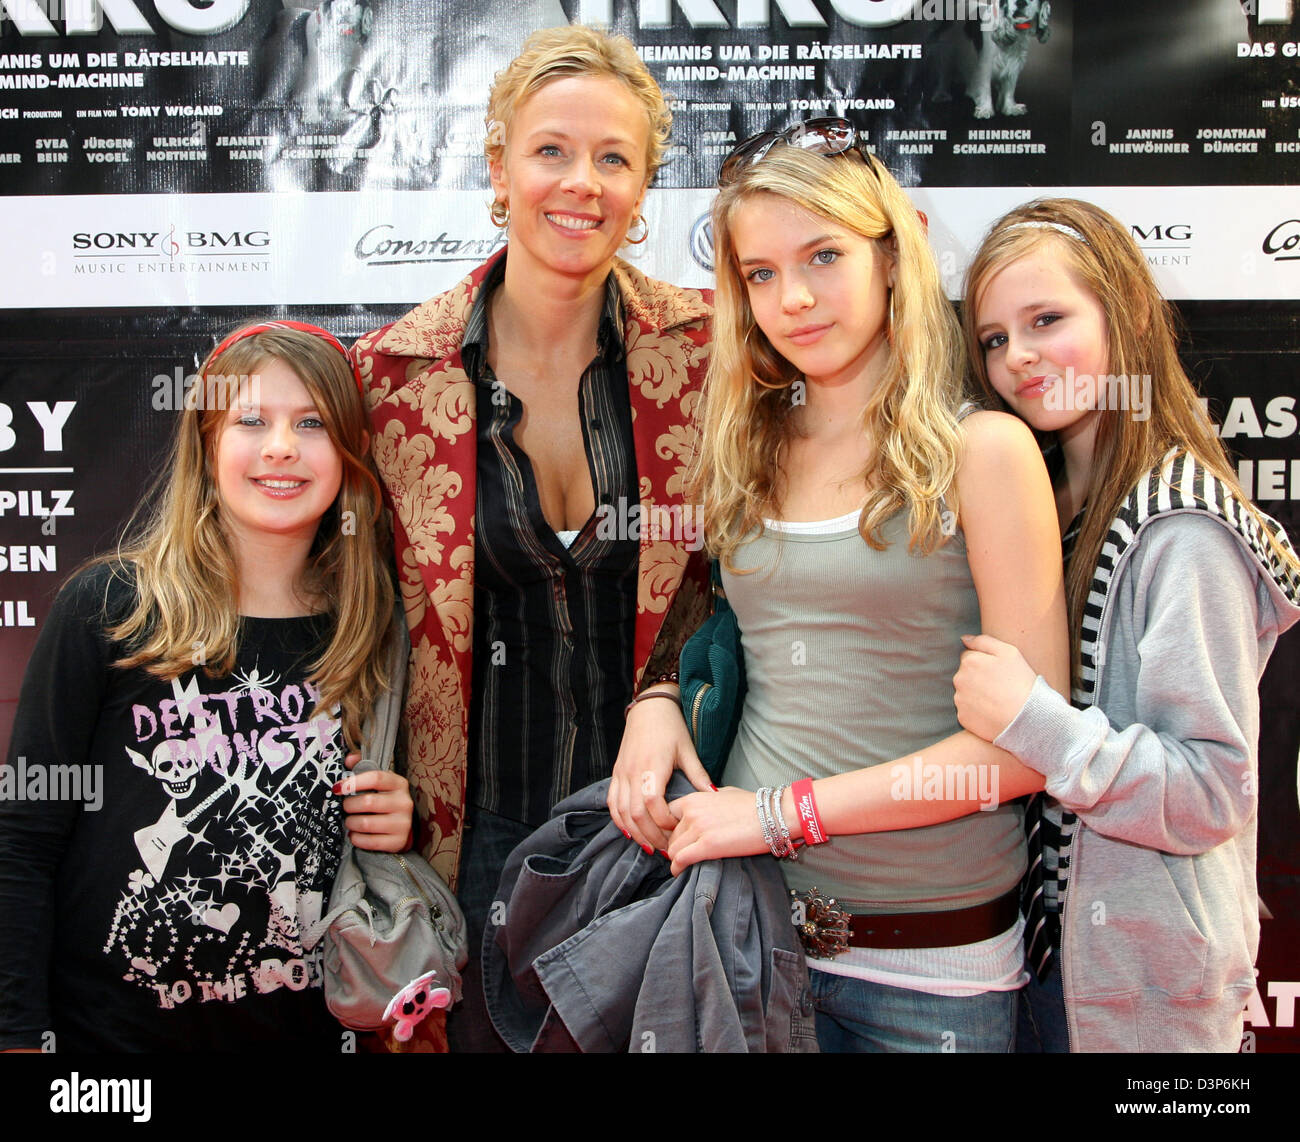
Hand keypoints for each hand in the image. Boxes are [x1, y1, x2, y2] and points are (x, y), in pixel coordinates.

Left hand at [335, 751, 415, 851]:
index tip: (338, 787)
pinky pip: (369, 842)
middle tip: (346, 807)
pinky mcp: (398, 842)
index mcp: (399, 784)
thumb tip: (349, 759)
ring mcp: (403, 823)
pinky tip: (356, 834)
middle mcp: (404, 802)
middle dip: (349, 806)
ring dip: (351, 823)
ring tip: (350, 821)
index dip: (354, 782)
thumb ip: (362, 767)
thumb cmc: (384, 800)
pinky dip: (357, 838)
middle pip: (368, 802)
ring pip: (366, 823)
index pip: (376, 778)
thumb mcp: (378, 783)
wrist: (402, 827)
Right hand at [607, 687, 714, 853]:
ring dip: (635, 833)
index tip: (679, 829)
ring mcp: (621, 773)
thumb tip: (714, 796)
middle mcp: (632, 772)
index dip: (665, 822)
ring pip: (621, 812)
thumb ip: (698, 776)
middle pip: (635, 814)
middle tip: (666, 850)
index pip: (653, 804)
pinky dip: (619, 820)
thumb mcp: (687, 750)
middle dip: (651, 836)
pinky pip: (612, 803)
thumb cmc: (671, 727)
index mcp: (652, 766)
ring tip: (650, 847)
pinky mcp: (616, 773)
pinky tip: (631, 832)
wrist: (649, 708)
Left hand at [665, 787, 766, 875]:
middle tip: (682, 854)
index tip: (678, 837)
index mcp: (695, 798)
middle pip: (669, 835)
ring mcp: (698, 829)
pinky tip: (680, 872)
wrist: (773, 815)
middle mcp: (692, 812)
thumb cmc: (754, 805)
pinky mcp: (707, 846)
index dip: (671, 828)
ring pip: (672, 849)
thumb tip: (703, 805)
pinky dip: (677, 868)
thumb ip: (708, 799)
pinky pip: (681, 860)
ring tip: (683, 865)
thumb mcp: (725, 793)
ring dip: (676, 858)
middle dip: (675, 845)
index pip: (667, 815)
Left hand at [953, 634, 1037, 743]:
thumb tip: (964, 638)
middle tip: (999, 686)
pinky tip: (992, 711)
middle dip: (977, 677)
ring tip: (997, 700)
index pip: (968, 656)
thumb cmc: (1021, 682)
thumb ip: (984, 641)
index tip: (998, 672)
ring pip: (965, 692)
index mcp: (969, 661)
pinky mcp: (963, 717)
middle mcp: (959, 679)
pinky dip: (976, 710)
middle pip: (965, 674)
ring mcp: (959, 699)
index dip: (984, 663)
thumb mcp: (1010, 653)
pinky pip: (967, 710)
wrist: (1026, 717)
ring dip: (976, 694)